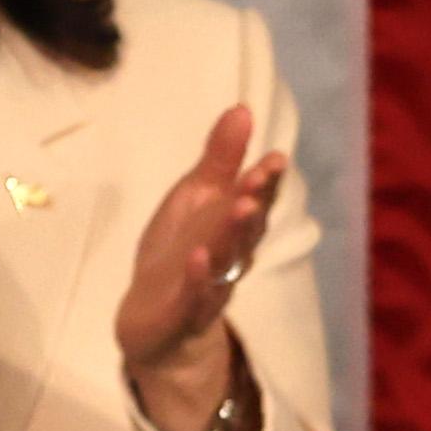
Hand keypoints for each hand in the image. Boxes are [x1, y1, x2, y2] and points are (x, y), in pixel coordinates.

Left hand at [117, 102, 288, 430]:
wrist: (154, 320)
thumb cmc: (180, 251)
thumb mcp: (196, 198)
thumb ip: (221, 159)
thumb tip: (242, 109)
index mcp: (234, 227)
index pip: (255, 200)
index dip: (265, 181)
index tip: (275, 158)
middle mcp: (230, 256)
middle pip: (247, 229)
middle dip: (255, 202)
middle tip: (260, 177)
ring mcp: (209, 286)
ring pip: (227, 259)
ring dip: (235, 234)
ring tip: (241, 205)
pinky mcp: (183, 312)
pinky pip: (194, 296)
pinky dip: (198, 278)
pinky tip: (198, 256)